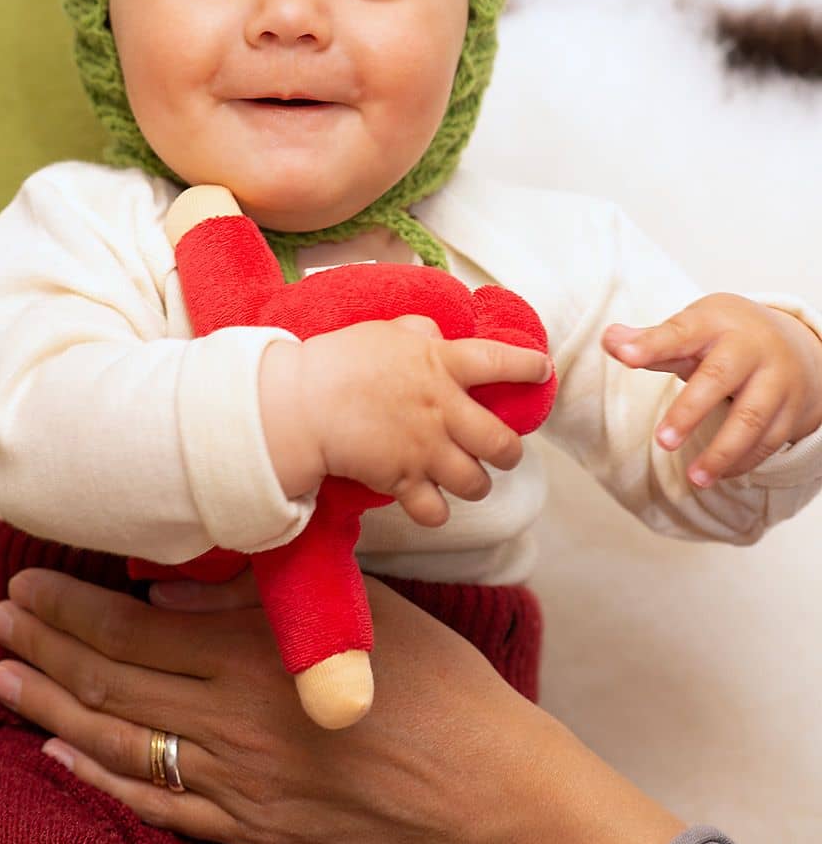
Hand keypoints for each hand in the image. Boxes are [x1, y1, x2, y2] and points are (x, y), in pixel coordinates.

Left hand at [0, 568, 681, 843]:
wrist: (483, 783)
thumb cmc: (434, 680)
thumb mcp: (354, 612)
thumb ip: (255, 601)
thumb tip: (167, 589)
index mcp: (252, 657)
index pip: (131, 629)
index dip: (69, 607)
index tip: (26, 582)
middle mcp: (228, 722)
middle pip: (110, 682)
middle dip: (44, 647)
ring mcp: (233, 783)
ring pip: (118, 744)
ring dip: (52, 711)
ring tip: (5, 681)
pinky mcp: (248, 827)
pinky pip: (156, 804)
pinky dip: (101, 780)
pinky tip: (63, 759)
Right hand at [260, 314, 548, 525]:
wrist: (302, 403)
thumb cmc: (339, 360)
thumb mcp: (384, 332)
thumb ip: (419, 332)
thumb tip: (437, 333)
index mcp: (442, 365)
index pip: (502, 363)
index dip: (529, 367)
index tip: (542, 370)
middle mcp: (444, 410)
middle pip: (503, 445)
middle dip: (509, 453)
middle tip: (501, 451)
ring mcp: (426, 450)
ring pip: (477, 483)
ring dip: (475, 483)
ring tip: (465, 477)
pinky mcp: (403, 480)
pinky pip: (435, 511)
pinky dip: (435, 511)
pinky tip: (429, 501)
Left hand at [604, 294, 821, 486]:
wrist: (798, 346)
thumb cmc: (729, 338)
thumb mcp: (694, 328)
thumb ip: (651, 340)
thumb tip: (610, 339)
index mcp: (716, 322)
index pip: (680, 331)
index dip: (651, 344)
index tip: (623, 354)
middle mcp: (750, 348)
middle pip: (719, 377)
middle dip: (689, 411)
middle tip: (662, 441)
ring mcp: (776, 380)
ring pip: (750, 418)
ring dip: (722, 452)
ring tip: (694, 478)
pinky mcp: (792, 410)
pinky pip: (769, 440)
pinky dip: (744, 461)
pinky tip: (720, 475)